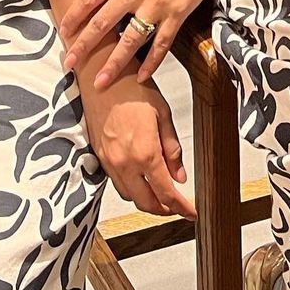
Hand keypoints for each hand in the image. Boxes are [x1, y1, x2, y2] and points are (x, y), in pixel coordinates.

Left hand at [61, 0, 230, 86]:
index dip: (74, 16)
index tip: (63, 31)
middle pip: (103, 22)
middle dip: (84, 45)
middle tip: (70, 63)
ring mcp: (156, 3)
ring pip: (130, 40)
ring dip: (113, 64)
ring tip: (100, 82)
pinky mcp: (177, 13)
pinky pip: (161, 43)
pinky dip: (151, 63)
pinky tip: (140, 77)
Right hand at [79, 68, 195, 219]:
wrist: (101, 78)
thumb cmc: (132, 89)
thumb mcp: (163, 114)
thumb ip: (172, 148)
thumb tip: (180, 176)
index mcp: (145, 153)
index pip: (166, 192)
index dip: (181, 207)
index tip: (191, 212)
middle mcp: (124, 163)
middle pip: (146, 203)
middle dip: (163, 209)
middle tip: (177, 206)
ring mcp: (109, 162)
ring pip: (129, 196)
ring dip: (146, 200)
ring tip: (160, 192)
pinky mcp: (98, 157)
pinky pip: (116, 183)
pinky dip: (131, 188)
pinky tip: (140, 178)